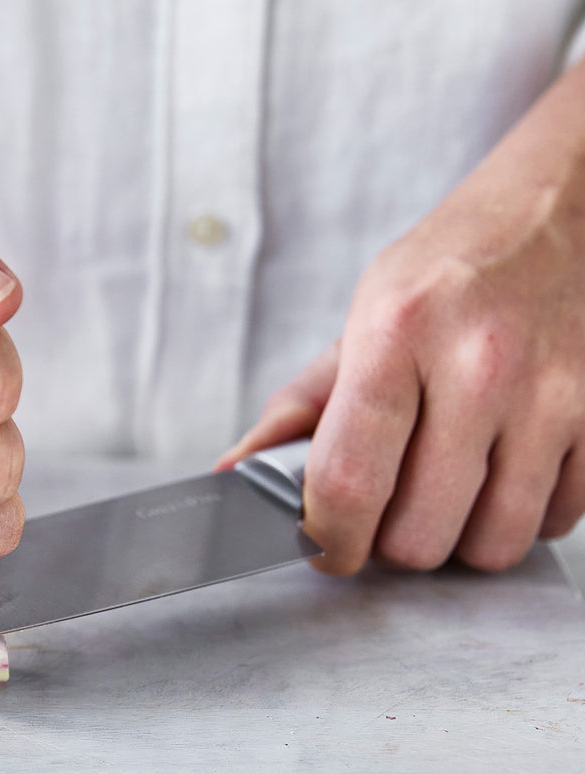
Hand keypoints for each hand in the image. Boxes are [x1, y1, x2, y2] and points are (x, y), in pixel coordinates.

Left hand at [218, 62, 584, 575]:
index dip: (328, 541)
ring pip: (491, 545)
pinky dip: (519, 519)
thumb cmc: (448, 273)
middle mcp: (480, 366)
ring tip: (444, 496)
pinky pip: (555, 522)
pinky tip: (500, 478)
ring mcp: (553, 395)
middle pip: (419, 535)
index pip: (348, 482)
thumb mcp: (360, 320)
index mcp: (397, 336)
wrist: (559, 213)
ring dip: (457, 540)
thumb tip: (234, 475)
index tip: (327, 549)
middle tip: (388, 512)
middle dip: (391, 544)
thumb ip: (298, 408)